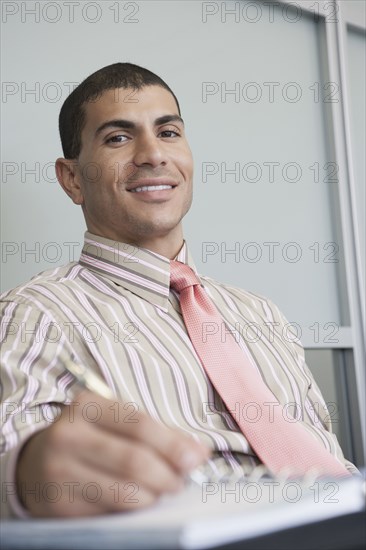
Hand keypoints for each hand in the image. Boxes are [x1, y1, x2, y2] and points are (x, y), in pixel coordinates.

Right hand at [16, 391, 210, 516]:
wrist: (35, 465)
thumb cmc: (89, 440)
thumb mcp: (115, 424)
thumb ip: (159, 434)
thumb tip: (198, 453)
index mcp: (86, 406)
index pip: (139, 424)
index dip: (172, 444)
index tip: (196, 459)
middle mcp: (68, 435)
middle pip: (134, 460)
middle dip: (168, 475)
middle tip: (180, 481)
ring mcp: (60, 471)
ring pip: (124, 491)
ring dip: (153, 495)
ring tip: (162, 491)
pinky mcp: (58, 504)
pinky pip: (109, 512)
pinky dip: (133, 509)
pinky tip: (138, 501)